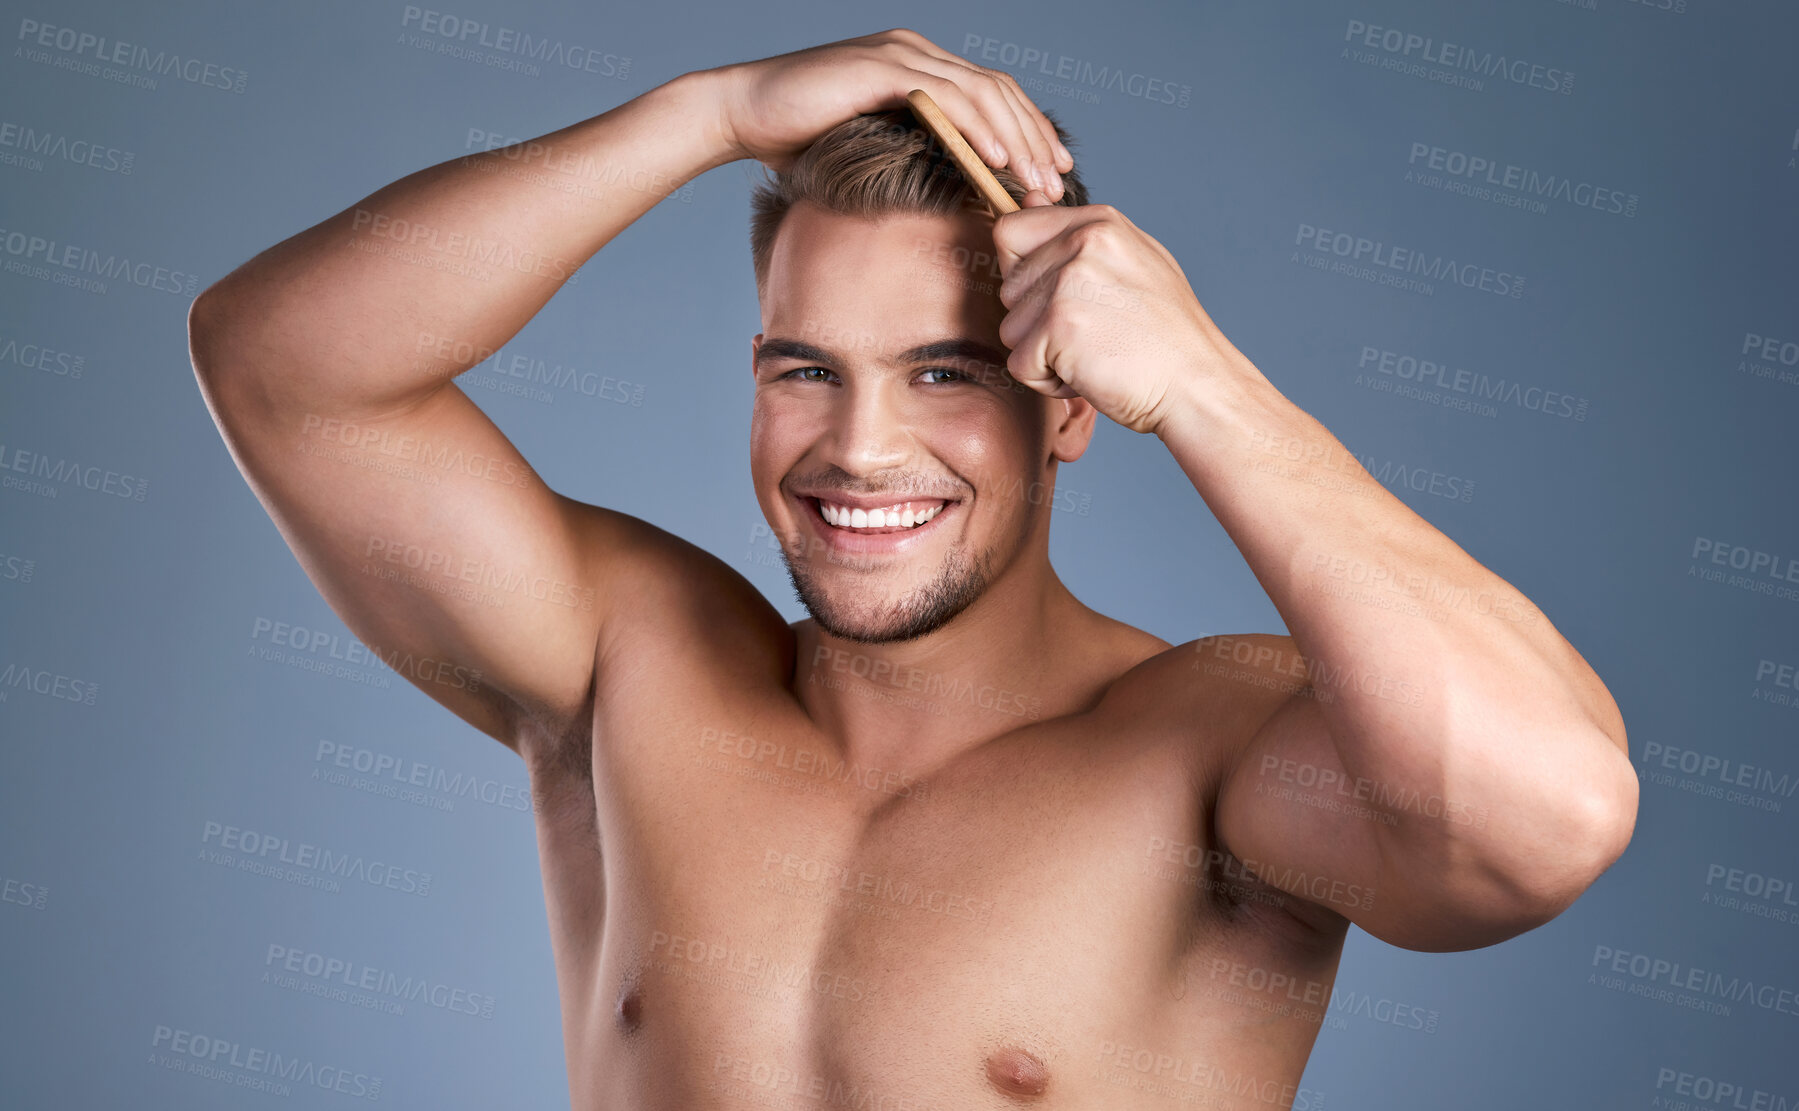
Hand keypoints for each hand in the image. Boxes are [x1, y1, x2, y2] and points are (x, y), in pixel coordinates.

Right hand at [704, 28, 1072, 196]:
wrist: (741, 114)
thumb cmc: (796, 139)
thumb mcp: (869, 146)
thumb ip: (909, 152)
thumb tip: (948, 192)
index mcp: (918, 67)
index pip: (991, 96)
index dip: (1028, 132)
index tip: (1052, 172)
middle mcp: (916, 53)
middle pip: (998, 91)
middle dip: (1034, 139)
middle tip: (1056, 183)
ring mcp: (900, 55)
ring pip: (981, 93)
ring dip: (1015, 139)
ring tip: (1035, 180)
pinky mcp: (881, 68)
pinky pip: (945, 97)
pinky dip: (977, 128)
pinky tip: (996, 161)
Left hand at [991, 194, 1249, 435]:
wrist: (1197, 385)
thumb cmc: (1165, 335)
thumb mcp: (1130, 264)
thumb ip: (1076, 235)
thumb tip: (1027, 196)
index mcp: (1098, 223)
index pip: (1011, 231)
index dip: (1020, 273)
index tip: (1055, 299)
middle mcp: (1082, 244)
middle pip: (1008, 288)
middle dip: (1035, 323)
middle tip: (1090, 336)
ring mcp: (1069, 283)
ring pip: (1010, 329)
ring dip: (1043, 355)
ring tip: (1094, 355)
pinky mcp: (1058, 326)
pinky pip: (1019, 364)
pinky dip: (1048, 382)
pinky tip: (1090, 375)